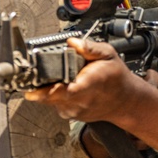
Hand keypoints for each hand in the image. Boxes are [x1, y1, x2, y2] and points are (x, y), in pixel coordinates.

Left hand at [24, 38, 157, 151]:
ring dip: (46, 89)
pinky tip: (62, 86)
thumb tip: (72, 42)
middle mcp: (80, 101)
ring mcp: (74, 110)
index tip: (33, 87)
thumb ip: (90, 47)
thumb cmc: (115, 76)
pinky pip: (53, 103)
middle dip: (39, 85)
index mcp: (89, 84)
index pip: (65, 91)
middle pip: (49, 96)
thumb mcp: (108, 54)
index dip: (47, 89)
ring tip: (54, 77)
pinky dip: (53, 95)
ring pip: (48, 100)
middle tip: (33, 74)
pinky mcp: (70, 114)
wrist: (124, 100)